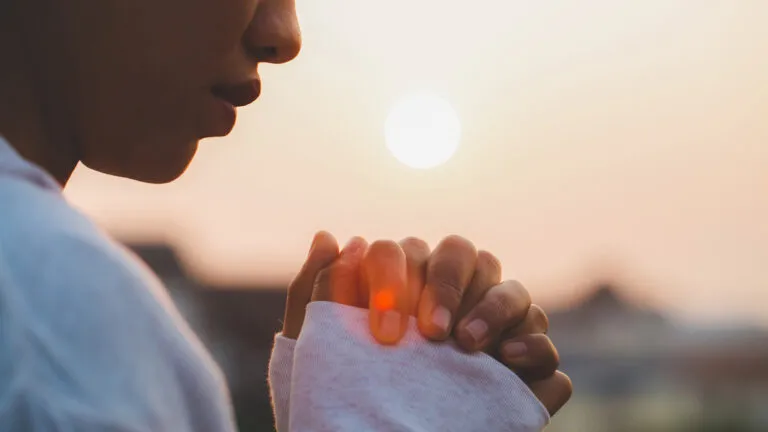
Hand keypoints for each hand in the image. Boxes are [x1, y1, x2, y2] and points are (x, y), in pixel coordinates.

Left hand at [281, 231, 571, 415]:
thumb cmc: (347, 396)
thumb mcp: (320, 352)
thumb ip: (316, 294)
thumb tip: (330, 237)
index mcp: (405, 285)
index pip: (405, 252)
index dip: (396, 280)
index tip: (385, 333)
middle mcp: (452, 297)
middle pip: (463, 253)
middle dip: (447, 284)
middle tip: (431, 333)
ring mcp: (493, 327)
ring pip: (510, 287)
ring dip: (493, 306)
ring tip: (467, 345)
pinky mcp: (524, 365)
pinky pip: (542, 338)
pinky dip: (533, 343)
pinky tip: (509, 360)